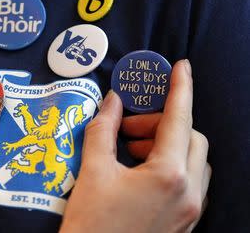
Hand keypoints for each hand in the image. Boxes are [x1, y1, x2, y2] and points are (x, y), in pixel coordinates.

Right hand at [60, 60, 210, 232]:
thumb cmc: (91, 224)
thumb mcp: (93, 171)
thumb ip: (103, 129)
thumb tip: (112, 101)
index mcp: (168, 176)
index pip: (180, 119)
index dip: (180, 89)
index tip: (181, 68)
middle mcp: (188, 193)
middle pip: (191, 138)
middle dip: (161, 124)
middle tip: (127, 128)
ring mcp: (190, 211)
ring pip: (193, 161)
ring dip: (166, 145)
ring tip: (130, 150)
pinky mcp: (184, 222)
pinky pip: (190, 182)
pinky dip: (170, 165)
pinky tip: (141, 170)